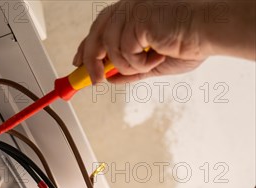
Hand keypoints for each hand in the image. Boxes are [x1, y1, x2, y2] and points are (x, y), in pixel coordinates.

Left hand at [73, 0, 206, 83]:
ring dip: (128, 65)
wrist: (207, 33)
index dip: (85, 47)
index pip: (100, 29)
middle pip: (95, 35)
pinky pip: (124, 52)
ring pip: (109, 49)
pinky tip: (157, 55)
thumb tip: (109, 78)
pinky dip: (139, 62)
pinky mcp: (137, 18)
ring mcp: (132, 12)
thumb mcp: (151, 64)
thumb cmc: (188, 43)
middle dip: (90, 61)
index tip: (77, 64)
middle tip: (95, 80)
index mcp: (132, 15)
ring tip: (150, 62)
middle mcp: (129, 9)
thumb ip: (129, 70)